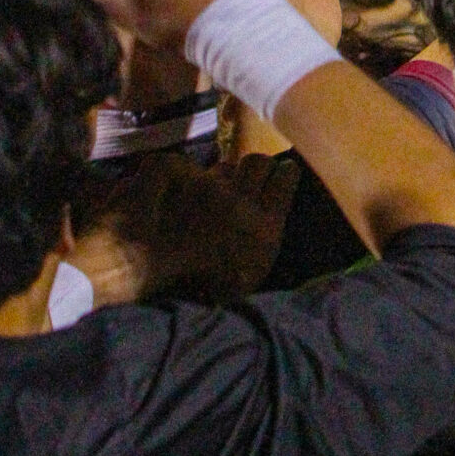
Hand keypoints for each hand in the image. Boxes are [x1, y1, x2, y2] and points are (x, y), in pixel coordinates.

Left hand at [146, 151, 301, 299]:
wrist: (168, 293)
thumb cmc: (215, 288)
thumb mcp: (255, 268)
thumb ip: (266, 233)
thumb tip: (272, 205)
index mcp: (265, 227)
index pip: (286, 176)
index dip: (285, 172)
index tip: (282, 173)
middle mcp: (242, 203)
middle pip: (259, 162)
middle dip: (259, 167)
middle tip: (253, 180)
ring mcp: (211, 192)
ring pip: (228, 166)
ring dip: (228, 176)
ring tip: (221, 194)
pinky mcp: (185, 188)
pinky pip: (199, 172)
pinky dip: (200, 181)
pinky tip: (195, 198)